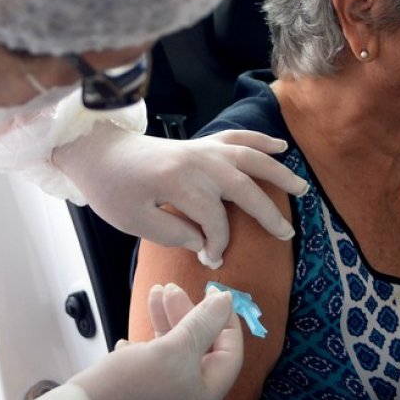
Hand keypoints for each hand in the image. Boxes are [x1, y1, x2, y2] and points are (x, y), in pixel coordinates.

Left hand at [52, 123, 307, 268]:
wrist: (97, 152)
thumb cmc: (111, 190)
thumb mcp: (135, 222)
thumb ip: (175, 233)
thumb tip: (206, 242)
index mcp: (179, 182)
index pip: (214, 219)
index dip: (217, 243)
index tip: (212, 261)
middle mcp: (197, 161)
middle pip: (243, 187)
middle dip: (266, 214)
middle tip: (286, 236)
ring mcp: (201, 148)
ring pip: (249, 158)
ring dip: (277, 173)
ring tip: (301, 189)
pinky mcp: (200, 143)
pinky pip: (236, 138)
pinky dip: (259, 140)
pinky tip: (280, 147)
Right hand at [69, 284, 242, 399]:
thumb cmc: (129, 384)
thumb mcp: (173, 348)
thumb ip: (203, 323)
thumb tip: (226, 302)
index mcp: (205, 398)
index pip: (229, 355)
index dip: (224, 322)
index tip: (213, 294)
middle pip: (200, 351)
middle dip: (187, 316)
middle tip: (172, 288)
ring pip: (176, 354)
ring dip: (167, 322)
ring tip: (154, 293)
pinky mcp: (143, 398)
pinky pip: (155, 365)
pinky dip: (149, 345)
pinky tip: (131, 340)